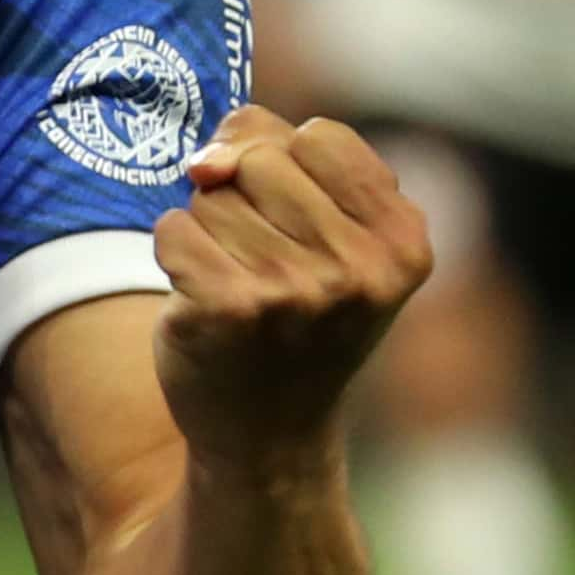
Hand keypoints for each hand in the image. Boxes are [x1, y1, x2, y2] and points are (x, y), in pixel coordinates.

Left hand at [153, 106, 431, 472]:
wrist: (267, 439)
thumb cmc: (296, 321)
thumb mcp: (330, 238)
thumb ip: (276, 157)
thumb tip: (208, 163)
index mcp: (402, 241)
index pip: (319, 135)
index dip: (286, 164)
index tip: (294, 221)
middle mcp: (359, 267)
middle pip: (260, 159)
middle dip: (243, 198)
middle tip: (263, 265)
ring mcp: (294, 290)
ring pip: (212, 195)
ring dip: (208, 233)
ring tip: (239, 288)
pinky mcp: (228, 308)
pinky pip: (173, 228)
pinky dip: (175, 257)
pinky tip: (204, 302)